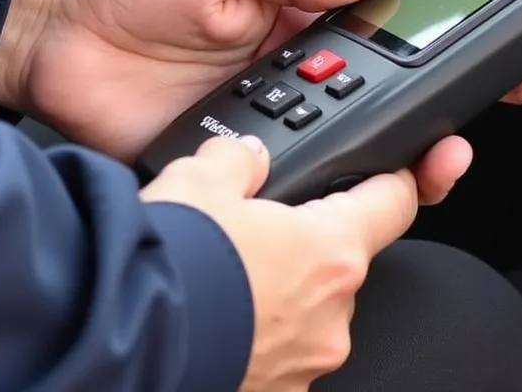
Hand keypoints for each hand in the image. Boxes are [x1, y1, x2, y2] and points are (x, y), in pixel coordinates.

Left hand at [0, 0, 521, 161]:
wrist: (42, 23)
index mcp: (292, 11)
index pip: (385, 32)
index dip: (443, 45)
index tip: (501, 58)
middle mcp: (283, 69)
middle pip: (378, 102)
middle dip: (437, 118)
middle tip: (468, 128)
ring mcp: (256, 120)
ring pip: (340, 150)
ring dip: (386, 158)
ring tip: (421, 158)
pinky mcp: (220, 163)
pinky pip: (276, 185)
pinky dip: (311, 190)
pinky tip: (343, 189)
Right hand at [141, 133, 456, 391]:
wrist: (127, 342)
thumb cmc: (174, 263)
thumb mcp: (203, 177)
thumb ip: (239, 159)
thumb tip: (245, 157)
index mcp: (332, 250)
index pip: (394, 202)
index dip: (393, 180)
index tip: (393, 173)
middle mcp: (332, 315)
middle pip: (339, 262)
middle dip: (305, 244)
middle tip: (256, 231)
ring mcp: (305, 365)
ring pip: (307, 313)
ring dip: (279, 294)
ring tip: (223, 279)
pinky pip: (278, 352)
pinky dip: (255, 334)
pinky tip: (216, 317)